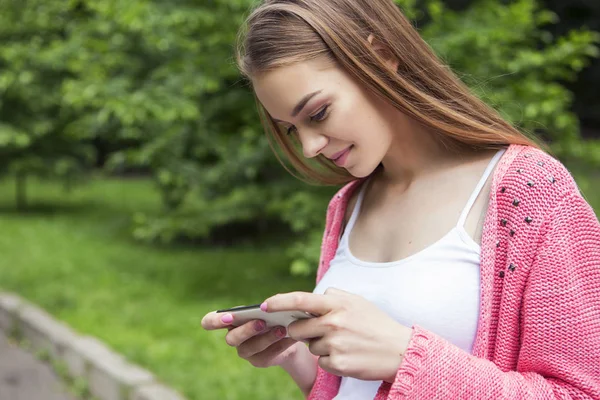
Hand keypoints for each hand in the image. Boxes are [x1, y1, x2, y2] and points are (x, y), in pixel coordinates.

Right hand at [201, 311, 301, 367]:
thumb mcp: (270, 308)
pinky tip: (289, 338)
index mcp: (230, 320)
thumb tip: (268, 306)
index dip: (213, 321)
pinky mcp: (258, 361)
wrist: (289, 333)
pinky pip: (266, 356)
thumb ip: (266, 306)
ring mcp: (244, 351)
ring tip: (281, 329)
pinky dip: (279, 346)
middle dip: (246, 330)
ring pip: (249, 348)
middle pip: (231, 338)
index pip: (209, 322)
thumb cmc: (274, 315)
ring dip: (266, 338)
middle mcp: (233, 337)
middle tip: (262, 322)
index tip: (227, 317)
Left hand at [261, 288, 412, 381]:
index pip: (300, 300)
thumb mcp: (357, 302)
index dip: (278, 302)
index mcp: (336, 304)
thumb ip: (333, 297)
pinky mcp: (336, 363)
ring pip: (310, 346)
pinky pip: (320, 361)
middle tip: (320, 331)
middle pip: (297, 328)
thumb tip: (313, 297)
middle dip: (301, 331)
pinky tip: (347, 355)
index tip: (264, 305)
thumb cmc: (375, 324)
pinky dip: (329, 360)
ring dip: (320, 346)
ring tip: (343, 343)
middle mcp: (333, 322)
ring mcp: (334, 344)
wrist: (398, 351)